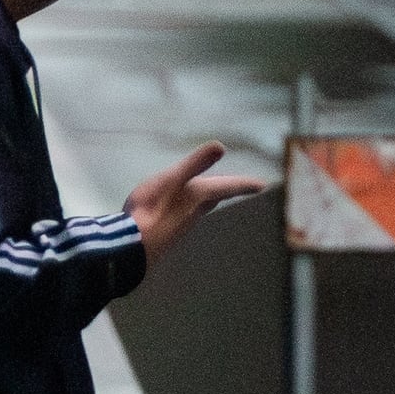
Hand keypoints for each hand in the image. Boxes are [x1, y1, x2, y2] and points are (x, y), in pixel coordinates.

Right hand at [125, 140, 263, 267]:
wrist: (132, 247)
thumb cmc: (151, 210)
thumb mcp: (172, 180)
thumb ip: (195, 163)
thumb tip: (221, 146)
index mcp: (198, 196)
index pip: (227, 187)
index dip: (244, 184)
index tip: (262, 185)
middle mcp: (195, 212)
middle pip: (215, 198)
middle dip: (226, 190)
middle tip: (237, 186)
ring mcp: (182, 225)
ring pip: (201, 207)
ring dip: (208, 198)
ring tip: (212, 192)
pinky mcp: (168, 233)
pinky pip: (185, 215)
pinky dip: (190, 207)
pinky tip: (179, 208)